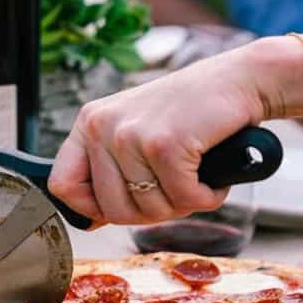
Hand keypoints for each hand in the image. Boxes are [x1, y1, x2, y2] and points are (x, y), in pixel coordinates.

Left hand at [48, 38, 302, 224]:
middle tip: (177, 188)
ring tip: (196, 174)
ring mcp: (131, 136)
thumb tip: (90, 221)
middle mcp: (102, 127)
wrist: (239, 81)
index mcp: (89, 123)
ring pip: (149, 210)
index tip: (124, 204)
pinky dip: (206, 196)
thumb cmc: (192, 112)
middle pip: (112, 210)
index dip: (92, 208)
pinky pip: (183, 200)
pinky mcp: (164, 146)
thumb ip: (111, 171)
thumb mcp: (136, 133)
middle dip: (152, 212)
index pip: (62, 186)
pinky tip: (211, 173)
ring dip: (184, 203)